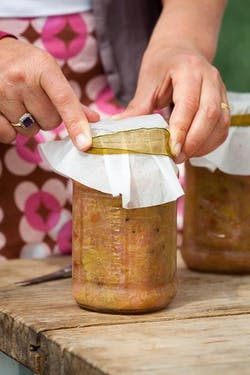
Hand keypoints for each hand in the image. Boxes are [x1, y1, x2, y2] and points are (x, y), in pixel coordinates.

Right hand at [0, 38, 99, 148]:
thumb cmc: (24, 64)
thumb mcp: (47, 70)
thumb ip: (70, 98)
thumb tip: (94, 119)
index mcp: (42, 66)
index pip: (64, 100)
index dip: (76, 123)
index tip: (85, 144)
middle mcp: (21, 78)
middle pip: (50, 122)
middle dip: (46, 118)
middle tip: (35, 101)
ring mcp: (2, 92)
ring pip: (30, 131)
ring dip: (28, 124)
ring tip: (19, 103)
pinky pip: (8, 135)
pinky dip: (10, 131)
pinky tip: (7, 113)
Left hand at [116, 45, 229, 162]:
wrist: (180, 49)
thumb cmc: (162, 65)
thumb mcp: (147, 82)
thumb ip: (138, 107)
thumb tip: (119, 127)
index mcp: (188, 70)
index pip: (189, 103)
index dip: (182, 129)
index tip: (172, 149)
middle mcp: (209, 78)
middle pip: (210, 114)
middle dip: (194, 141)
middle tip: (177, 157)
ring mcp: (220, 89)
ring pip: (221, 122)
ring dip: (204, 144)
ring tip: (184, 156)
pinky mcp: (224, 102)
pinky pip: (223, 127)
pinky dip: (210, 143)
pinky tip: (195, 150)